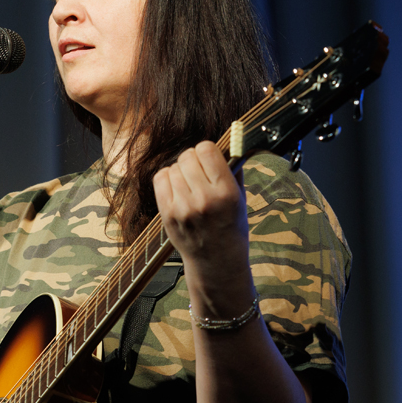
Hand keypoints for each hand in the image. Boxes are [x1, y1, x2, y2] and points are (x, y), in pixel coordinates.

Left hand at [152, 141, 252, 315]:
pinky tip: (178, 189)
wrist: (216, 262)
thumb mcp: (241, 199)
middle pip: (188, 156)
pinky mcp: (167, 214)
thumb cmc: (231, 227)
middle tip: (199, 172)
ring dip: (181, 171)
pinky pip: (160, 179)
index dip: (208, 150)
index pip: (207, 150)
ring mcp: (183, 208)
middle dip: (194, 160)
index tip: (211, 158)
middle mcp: (204, 200)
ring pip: (173, 167)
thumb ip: (233, 169)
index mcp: (226, 193)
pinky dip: (168, 179)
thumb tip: (230, 140)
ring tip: (190, 184)